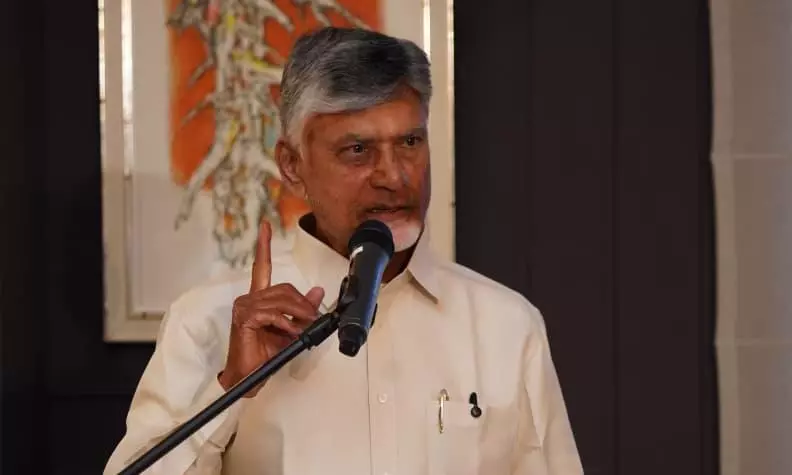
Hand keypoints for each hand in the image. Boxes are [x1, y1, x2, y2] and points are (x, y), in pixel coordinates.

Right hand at [219, 220, 323, 395]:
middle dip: (303, 305)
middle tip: (311, 321)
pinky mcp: (244, 317)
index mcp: (258, 298)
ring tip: (301, 330)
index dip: (264, 245)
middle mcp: (249, 298)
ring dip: (298, 316)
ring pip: (282, 301)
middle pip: (285, 289)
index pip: (262, 267)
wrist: (249, 375)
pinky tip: (289, 333)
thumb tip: (318, 291)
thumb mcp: (291, 329)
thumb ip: (303, 310)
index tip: (266, 226)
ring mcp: (244, 306)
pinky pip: (273, 314)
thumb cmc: (265, 354)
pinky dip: (287, 324)